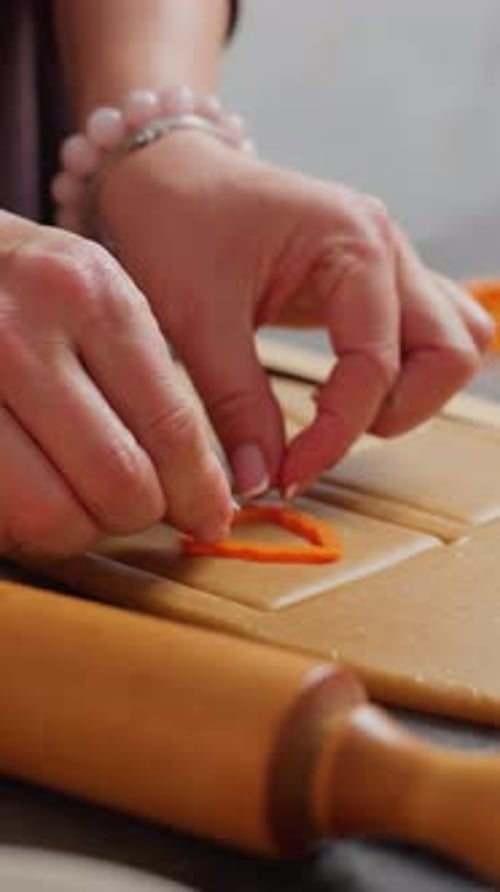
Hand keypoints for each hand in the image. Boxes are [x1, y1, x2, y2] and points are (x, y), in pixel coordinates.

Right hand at [0, 212, 231, 554]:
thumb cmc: (23, 290)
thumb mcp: (92, 298)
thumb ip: (148, 385)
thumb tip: (207, 494)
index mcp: (88, 296)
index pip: (169, 428)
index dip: (199, 492)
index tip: (210, 520)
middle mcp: (21, 336)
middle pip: (119, 484)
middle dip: (135, 514)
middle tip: (128, 504)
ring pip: (52, 516)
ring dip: (76, 528)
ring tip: (71, 498)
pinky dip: (20, 525)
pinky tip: (25, 492)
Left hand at [99, 133, 493, 497]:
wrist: (163, 175)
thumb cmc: (174, 225)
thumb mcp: (196, 320)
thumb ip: (237, 405)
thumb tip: (261, 481)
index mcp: (353, 242)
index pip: (376, 366)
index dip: (336, 436)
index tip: (288, 475)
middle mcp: (387, 247)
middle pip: (451, 353)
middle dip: (396, 412)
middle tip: (324, 436)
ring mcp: (389, 261)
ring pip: (452, 343)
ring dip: (411, 393)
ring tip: (340, 413)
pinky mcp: (374, 280)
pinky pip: (425, 333)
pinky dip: (404, 372)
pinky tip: (347, 389)